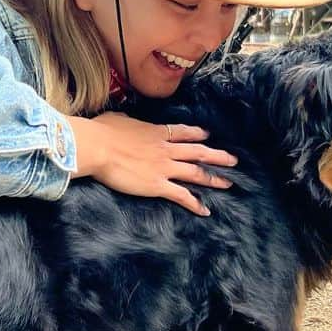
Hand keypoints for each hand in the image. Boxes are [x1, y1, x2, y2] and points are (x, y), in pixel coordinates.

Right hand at [67, 112, 236, 216]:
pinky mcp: (157, 185)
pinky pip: (181, 196)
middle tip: (233, 160)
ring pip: (196, 173)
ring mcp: (164, 167)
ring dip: (214, 179)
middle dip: (217, 156)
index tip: (208, 135)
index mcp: (155, 132)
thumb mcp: (117, 119)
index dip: (197, 134)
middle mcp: (165, 149)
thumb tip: (122, 122)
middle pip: (198, 152)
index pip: (183, 132)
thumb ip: (126, 121)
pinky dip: (195, 204)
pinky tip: (205, 211)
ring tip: (228, 183)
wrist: (98, 147)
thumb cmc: (102, 131)